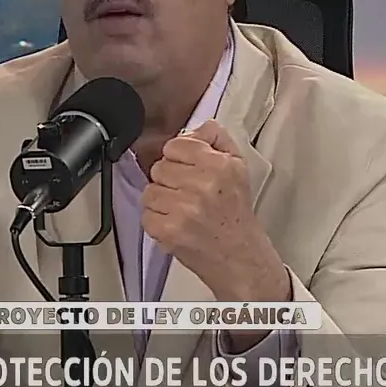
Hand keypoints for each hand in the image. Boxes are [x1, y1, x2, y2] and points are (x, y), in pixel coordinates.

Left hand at [141, 119, 290, 305]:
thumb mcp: (238, 168)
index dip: (179, 158)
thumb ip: (216, 139)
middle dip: (170, 180)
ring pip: (149, 191)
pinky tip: (177, 224)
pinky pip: (146, 214)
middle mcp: (202, 186)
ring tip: (183, 210)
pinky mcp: (168, 230)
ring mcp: (183, 209)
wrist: (240, 258)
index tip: (189, 170)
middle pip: (159, 167)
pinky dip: (157, 220)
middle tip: (188, 194)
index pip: (175, 145)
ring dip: (162, 201)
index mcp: (219, 166)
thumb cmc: (236, 215)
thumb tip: (195, 128)